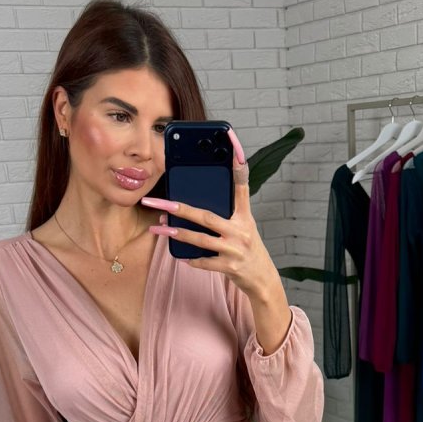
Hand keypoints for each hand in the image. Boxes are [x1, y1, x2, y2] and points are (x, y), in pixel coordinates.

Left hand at [141, 129, 277, 298]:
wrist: (262, 278)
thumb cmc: (247, 248)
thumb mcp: (243, 226)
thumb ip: (226, 213)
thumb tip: (193, 206)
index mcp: (244, 216)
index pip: (241, 186)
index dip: (238, 165)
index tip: (232, 143)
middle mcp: (241, 230)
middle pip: (207, 216)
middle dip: (180, 208)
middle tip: (160, 202)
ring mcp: (236, 249)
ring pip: (201, 239)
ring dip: (178, 234)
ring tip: (160, 228)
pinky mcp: (230, 266)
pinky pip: (205, 262)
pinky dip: (192, 259)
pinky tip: (180, 256)